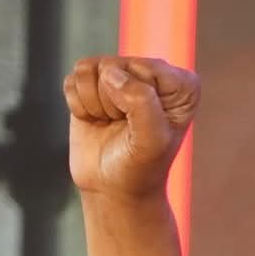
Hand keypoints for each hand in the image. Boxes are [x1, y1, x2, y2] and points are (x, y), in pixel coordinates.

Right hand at [63, 54, 199, 200]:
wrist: (114, 189)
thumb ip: (141, 102)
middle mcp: (152, 72)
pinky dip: (80, 106)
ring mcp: (121, 74)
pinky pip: (73, 80)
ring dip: (95, 104)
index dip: (136, 100)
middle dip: (112, 102)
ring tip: (111, 123)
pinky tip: (96, 120)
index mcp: (181, 84)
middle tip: (124, 128)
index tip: (144, 127)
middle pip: (113, 66)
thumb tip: (110, 73)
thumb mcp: (152, 140)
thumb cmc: (140, 167)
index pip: (145, 68)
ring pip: (89, 69)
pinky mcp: (92, 81)